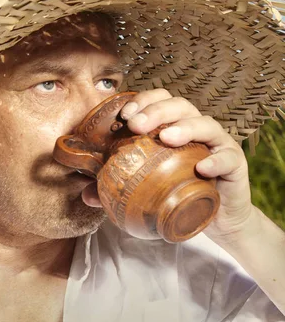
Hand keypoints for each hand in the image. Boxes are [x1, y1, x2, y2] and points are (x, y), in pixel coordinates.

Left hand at [120, 89, 253, 244]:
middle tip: (136, 126)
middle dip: (157, 111)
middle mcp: (196, 130)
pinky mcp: (234, 163)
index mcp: (174, 128)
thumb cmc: (181, 196)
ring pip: (205, 124)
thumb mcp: (148, 191)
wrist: (217, 220)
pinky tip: (202, 168)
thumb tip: (86, 195)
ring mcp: (217, 144)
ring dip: (185, 127)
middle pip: (180, 106)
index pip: (160, 101)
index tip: (123, 115)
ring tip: (166, 137)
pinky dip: (216, 160)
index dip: (143, 101)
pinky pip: (227, 157)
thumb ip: (116, 189)